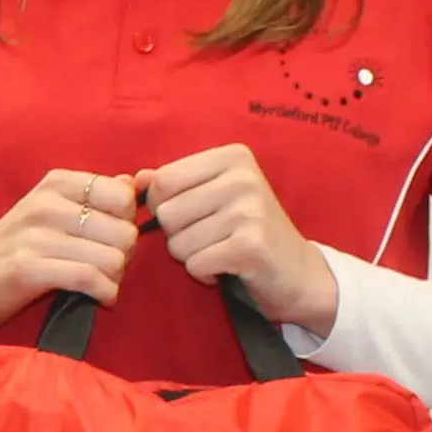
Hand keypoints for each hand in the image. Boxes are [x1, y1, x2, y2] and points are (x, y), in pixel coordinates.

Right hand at [0, 168, 140, 335]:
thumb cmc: (19, 247)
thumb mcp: (55, 210)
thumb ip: (99, 194)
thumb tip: (139, 182)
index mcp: (56, 183)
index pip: (123, 197)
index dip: (127, 223)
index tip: (111, 239)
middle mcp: (45, 203)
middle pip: (123, 231)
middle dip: (124, 257)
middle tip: (108, 268)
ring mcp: (34, 235)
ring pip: (110, 258)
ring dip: (114, 279)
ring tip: (101, 283)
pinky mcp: (27, 268)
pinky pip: (89, 279)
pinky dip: (104, 293)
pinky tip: (100, 297)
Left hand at [141, 144, 338, 331]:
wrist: (297, 272)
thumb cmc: (247, 231)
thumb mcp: (213, 195)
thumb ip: (173, 184)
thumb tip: (133, 179)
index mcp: (233, 157)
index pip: (163, 181)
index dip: (164, 206)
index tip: (194, 214)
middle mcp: (243, 178)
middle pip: (166, 213)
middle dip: (178, 235)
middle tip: (212, 238)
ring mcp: (249, 211)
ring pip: (177, 242)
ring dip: (192, 256)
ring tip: (221, 251)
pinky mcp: (250, 246)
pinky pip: (195, 264)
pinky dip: (204, 274)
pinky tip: (227, 268)